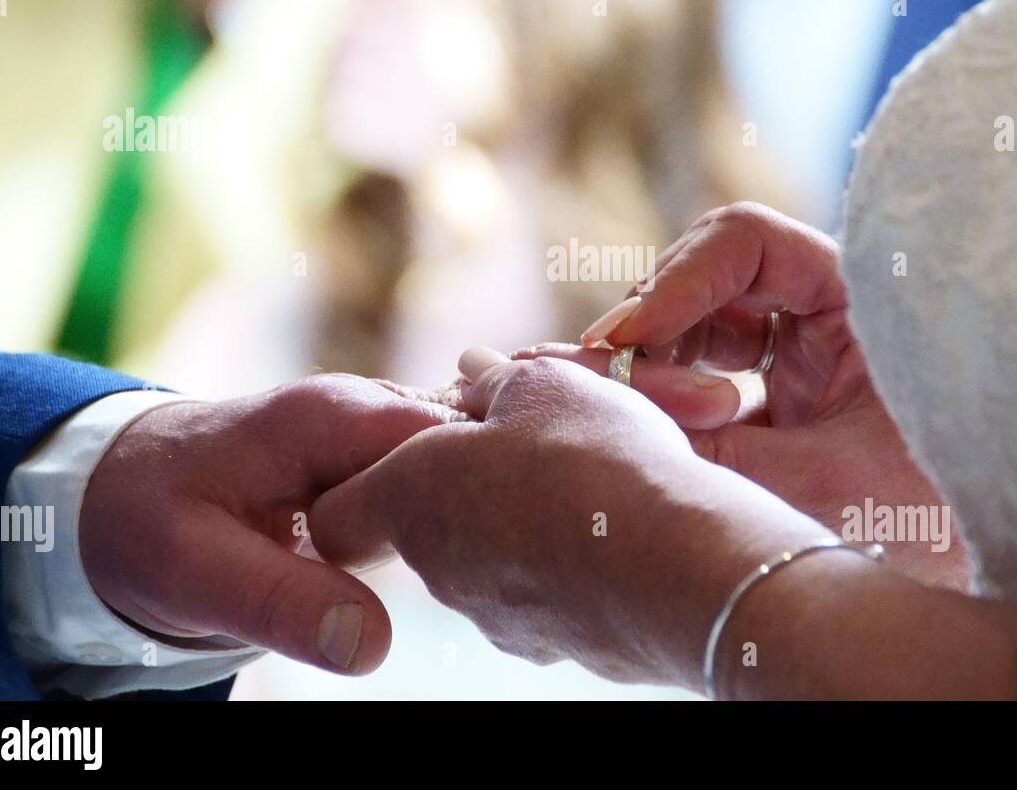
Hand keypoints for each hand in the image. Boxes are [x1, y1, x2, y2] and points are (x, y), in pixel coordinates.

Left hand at [79, 374, 460, 673]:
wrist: (118, 491)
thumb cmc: (146, 521)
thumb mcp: (194, 573)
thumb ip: (282, 603)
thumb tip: (374, 644)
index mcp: (330, 417)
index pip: (444, 441)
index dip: (467, 496)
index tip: (465, 561)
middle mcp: (366, 408)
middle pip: (467, 446)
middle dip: (478, 508)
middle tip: (465, 576)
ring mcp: (377, 430)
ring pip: (460, 464)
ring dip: (468, 516)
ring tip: (462, 571)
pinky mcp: (380, 458)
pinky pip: (439, 480)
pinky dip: (449, 517)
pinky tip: (441, 558)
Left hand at [308, 350, 831, 688]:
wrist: (679, 568)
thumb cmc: (594, 461)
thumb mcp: (543, 386)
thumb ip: (495, 380)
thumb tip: (471, 370)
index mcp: (411, 497)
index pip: (337, 511)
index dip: (363, 476)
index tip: (417, 447)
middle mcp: (439, 568)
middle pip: (427, 526)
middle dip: (469, 485)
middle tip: (532, 444)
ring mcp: (496, 616)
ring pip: (490, 560)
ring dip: (522, 522)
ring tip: (587, 485)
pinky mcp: (553, 646)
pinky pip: (545, 594)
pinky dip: (567, 565)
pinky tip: (617, 534)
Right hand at [543, 202, 964, 584]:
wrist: (995, 572)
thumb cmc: (937, 523)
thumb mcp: (817, 486)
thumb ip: (707, 448)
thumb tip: (602, 403)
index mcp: (862, 300)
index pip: (745, 241)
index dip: (674, 281)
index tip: (623, 342)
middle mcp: (832, 313)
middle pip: (709, 277)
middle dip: (659, 329)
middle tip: (623, 391)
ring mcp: (807, 356)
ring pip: (700, 325)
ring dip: (662, 366)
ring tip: (657, 422)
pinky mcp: (786, 401)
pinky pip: (707, 375)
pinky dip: (676, 401)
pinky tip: (666, 433)